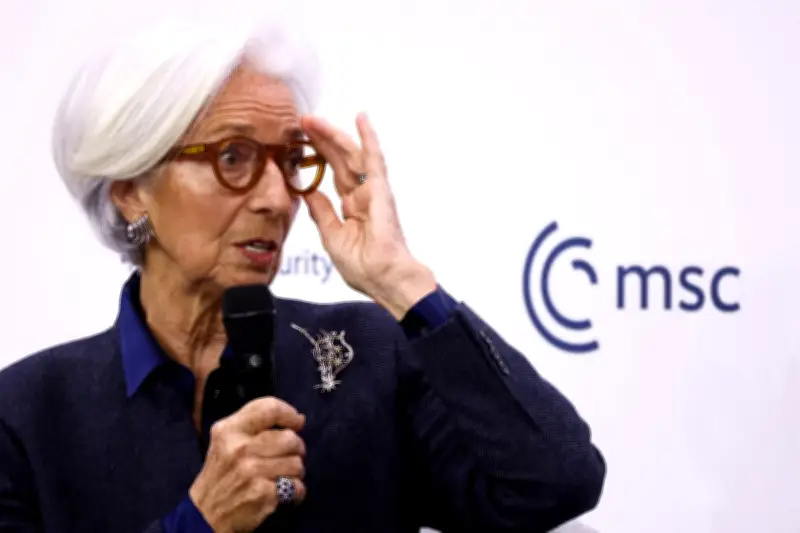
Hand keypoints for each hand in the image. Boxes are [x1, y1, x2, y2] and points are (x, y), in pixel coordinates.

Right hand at [189, 398, 306, 532]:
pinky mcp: (262, 493)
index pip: (270, 408)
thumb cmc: (221, 474)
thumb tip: (299, 419)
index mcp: (230, 429)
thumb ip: (256, 425)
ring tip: (281, 477)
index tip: (297, 423)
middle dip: (296, 449)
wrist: (204, 515)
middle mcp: (240, 448)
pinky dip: (296, 493)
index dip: (290, 414)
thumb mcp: (226, 440)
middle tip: (286, 458)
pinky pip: (297, 487)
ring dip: (295, 473)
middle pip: (290, 438)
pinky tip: (283, 493)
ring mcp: (251, 471)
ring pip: (297, 463)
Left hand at [301, 114, 436, 318]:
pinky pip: (374, 160)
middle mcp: (363, 196)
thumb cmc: (365, 268)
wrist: (384, 280)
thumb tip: (308, 192)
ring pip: (352, 155)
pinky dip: (369, 138)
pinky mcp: (380, 190)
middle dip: (322, 140)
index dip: (318, 156)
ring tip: (314, 119)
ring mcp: (373, 191)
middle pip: (340, 160)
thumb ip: (322, 212)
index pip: (333, 174)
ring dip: (334, 135)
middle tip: (303, 121)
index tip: (300, 140)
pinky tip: (361, 118)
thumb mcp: (332, 238)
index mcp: (352, 208)